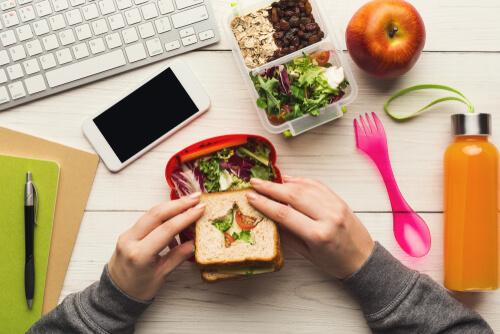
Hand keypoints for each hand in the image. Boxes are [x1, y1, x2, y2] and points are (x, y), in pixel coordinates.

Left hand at [108, 193, 205, 300]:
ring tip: (189, 203)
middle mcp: (130, 240)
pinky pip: (147, 219)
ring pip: (151, 213)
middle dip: (179, 204)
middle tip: (196, 197)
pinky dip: (163, 215)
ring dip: (171, 206)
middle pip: (156, 214)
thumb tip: (195, 242)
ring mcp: (127, 235)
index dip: (186, 217)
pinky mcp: (128, 232)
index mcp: (139, 254)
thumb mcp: (161, 275)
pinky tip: (176, 219)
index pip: (166, 229)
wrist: (115, 293)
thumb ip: (178, 256)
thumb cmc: (138, 289)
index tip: (201, 208)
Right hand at [246, 176, 373, 278]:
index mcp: (318, 234)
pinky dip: (301, 180)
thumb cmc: (335, 262)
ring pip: (305, 187)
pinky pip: (317, 185)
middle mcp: (328, 216)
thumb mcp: (308, 254)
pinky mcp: (340, 200)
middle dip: (271, 188)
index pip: (285, 214)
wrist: (363, 259)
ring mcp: (335, 206)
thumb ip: (288, 234)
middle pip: (293, 196)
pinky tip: (288, 179)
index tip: (251, 196)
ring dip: (284, 182)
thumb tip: (270, 218)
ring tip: (267, 180)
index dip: (265, 203)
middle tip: (254, 183)